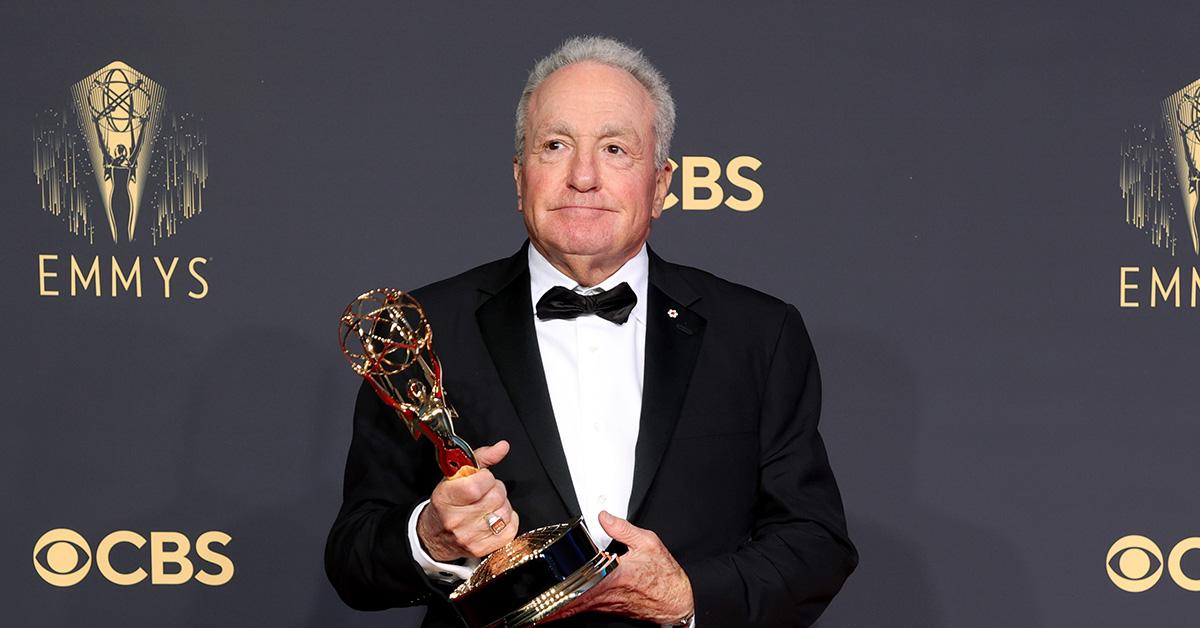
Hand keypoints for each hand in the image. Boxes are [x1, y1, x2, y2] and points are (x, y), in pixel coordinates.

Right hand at [416, 440, 519, 560]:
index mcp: (445, 498)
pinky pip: (510, 529)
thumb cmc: (447, 503)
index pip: (477, 485)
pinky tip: (496, 517)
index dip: (486, 477)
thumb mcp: (455, 476)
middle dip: (496, 489)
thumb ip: (481, 458)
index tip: (481, 478)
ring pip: (504, 512)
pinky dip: (508, 520)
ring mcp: (469, 537)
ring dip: (502, 505)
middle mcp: (455, 520)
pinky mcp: (481, 549)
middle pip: (495, 497)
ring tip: (490, 504)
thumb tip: (503, 446)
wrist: (435, 535)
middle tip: (486, 491)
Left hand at [548, 511, 693, 623]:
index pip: (580, 585)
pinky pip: (583, 609)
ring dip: (555, 610)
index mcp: (613, 578)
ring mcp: (605, 605)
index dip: (559, 590)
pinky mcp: (608, 609)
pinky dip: (568, 610)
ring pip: (574, 609)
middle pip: (570, 603)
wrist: (675, 600)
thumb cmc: (664, 575)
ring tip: (535, 611)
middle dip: (549, 607)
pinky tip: (557, 609)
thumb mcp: (648, 543)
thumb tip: (604, 517)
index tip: (543, 589)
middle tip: (529, 608)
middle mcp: (606, 595)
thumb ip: (623, 529)